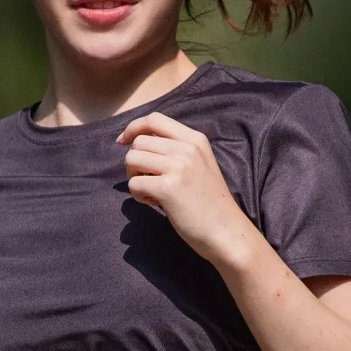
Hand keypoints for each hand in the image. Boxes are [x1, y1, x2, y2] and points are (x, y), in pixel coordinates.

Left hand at [118, 112, 254, 270]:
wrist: (226, 231)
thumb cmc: (210, 202)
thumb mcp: (200, 164)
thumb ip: (176, 150)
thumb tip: (139, 143)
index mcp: (196, 139)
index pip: (154, 119)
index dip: (133, 128)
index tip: (124, 141)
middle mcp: (187, 149)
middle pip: (139, 142)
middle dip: (135, 162)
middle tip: (149, 180)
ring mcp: (178, 167)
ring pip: (132, 159)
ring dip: (135, 177)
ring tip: (152, 192)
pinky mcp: (168, 188)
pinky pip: (134, 183)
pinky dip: (138, 195)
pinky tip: (156, 203)